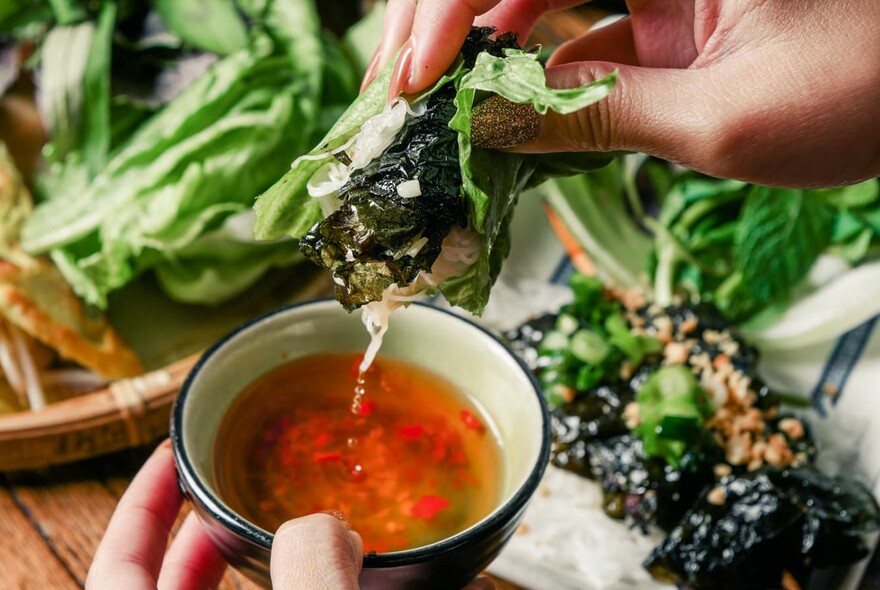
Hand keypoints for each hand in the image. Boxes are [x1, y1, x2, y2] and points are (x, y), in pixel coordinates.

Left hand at [87, 441, 495, 588]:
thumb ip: (313, 579)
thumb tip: (329, 533)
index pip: (117, 564)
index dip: (138, 502)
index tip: (170, 450)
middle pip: (174, 579)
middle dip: (211, 520)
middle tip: (248, 473)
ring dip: (267, 561)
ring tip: (306, 517)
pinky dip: (315, 585)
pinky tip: (352, 567)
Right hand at [364, 0, 879, 187]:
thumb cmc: (865, 92)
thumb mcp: (724, 121)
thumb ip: (600, 119)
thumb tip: (492, 126)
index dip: (453, 5)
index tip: (417, 77)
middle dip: (443, 15)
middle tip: (397, 80)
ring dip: (474, 41)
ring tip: (423, 97)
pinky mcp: (661, 14)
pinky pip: (573, 31)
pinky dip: (528, 70)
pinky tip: (492, 105)